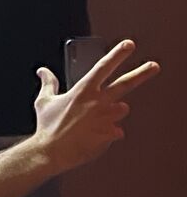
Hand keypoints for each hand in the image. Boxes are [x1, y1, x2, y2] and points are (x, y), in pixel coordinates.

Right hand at [32, 40, 158, 172]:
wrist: (51, 152)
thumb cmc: (47, 127)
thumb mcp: (44, 101)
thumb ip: (48, 83)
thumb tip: (43, 71)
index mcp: (83, 90)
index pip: (104, 66)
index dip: (118, 53)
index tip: (128, 44)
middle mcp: (98, 102)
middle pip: (126, 84)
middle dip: (142, 73)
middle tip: (154, 66)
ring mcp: (106, 118)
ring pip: (122, 109)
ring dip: (114, 111)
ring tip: (98, 117)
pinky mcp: (110, 134)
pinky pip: (117, 130)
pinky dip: (109, 131)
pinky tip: (95, 134)